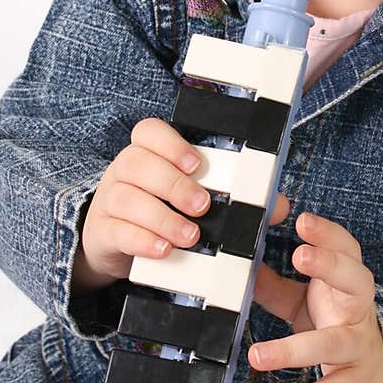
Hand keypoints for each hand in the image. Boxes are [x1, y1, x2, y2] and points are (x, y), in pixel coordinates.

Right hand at [72, 118, 287, 291]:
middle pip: (137, 162)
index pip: (149, 132)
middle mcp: (125, 171)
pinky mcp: (102, 230)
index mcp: (149, 154)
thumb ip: (237, 200)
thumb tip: (280, 206)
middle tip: (202, 207)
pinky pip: (116, 229)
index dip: (171, 143)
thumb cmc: (164, 212)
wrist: (117, 244)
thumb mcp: (194, 202)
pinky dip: (142, 240)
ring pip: (126, 197)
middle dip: (173, 184)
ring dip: (162, 217)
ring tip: (190, 236)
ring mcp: (109, 199)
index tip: (196, 163)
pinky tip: (163, 250)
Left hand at [249, 206, 382, 382]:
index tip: (303, 220)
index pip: (346, 250)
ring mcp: (358, 346)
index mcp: (346, 284)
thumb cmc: (339, 325)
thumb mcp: (308, 301)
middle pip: (356, 281)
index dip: (328, 234)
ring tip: (257, 355)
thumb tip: (243, 268)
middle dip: (330, 265)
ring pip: (334, 343)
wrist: (379, 372)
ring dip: (294, 349)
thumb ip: (276, 286)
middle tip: (298, 254)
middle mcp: (358, 310)